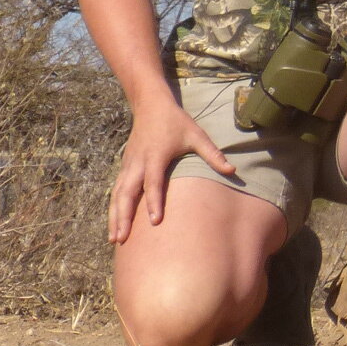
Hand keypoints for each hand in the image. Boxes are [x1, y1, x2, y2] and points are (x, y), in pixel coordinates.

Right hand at [108, 93, 234, 243]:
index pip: (153, 183)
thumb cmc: (176, 122)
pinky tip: (114, 223)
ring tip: (114, 239)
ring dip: (114, 216)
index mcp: (156, 156)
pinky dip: (113, 207)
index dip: (154, 202)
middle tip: (121, 239)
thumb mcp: (197, 135)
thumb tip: (233, 171)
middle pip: (126, 193)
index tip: (154, 221)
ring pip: (116, 194)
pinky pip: (115, 190)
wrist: (150, 106)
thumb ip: (213, 154)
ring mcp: (128, 165)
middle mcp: (138, 163)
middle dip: (123, 217)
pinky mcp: (124, 167)